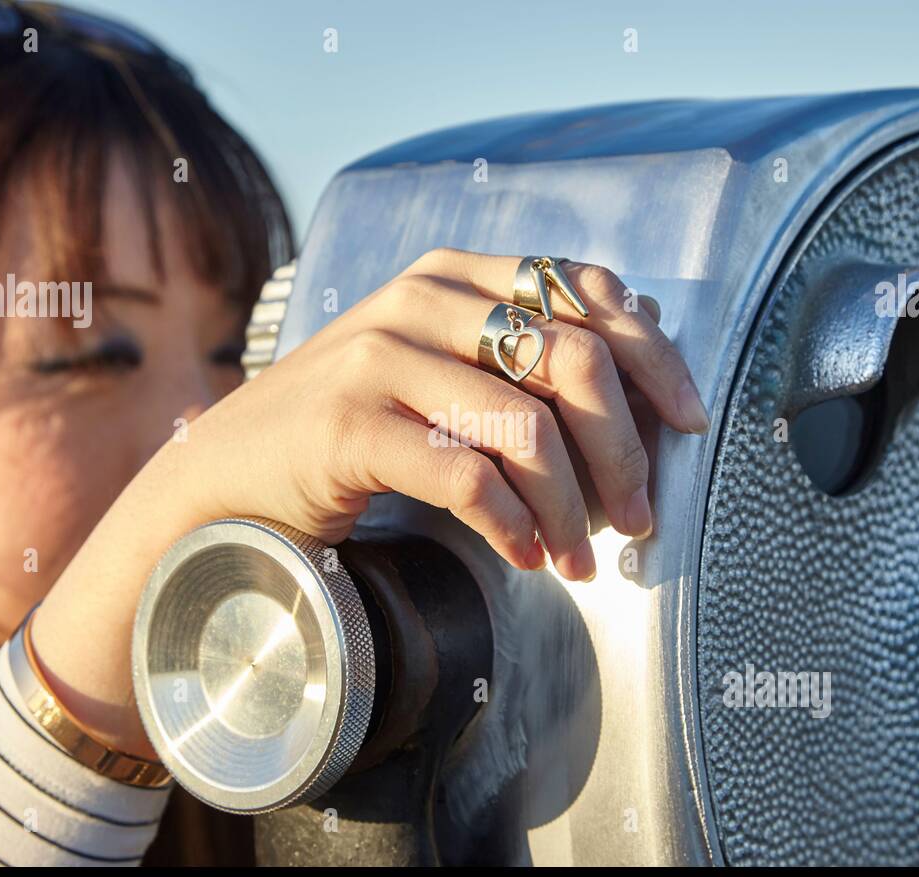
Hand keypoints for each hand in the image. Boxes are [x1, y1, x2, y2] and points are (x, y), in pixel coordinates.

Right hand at [31, 248, 708, 757]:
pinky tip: (527, 556)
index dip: (655, 359)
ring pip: (526, 427)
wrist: (229, 475)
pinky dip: (512, 524)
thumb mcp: (441, 373)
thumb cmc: (353, 429)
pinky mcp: (349, 423)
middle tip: (642, 516)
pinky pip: (466, 475)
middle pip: (572, 358)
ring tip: (582, 558)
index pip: (587, 293)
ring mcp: (380, 356)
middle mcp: (421, 300)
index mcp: (455, 275)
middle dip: (624, 448)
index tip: (690, 425)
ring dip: (572, 507)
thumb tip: (641, 375)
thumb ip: (519, 360)